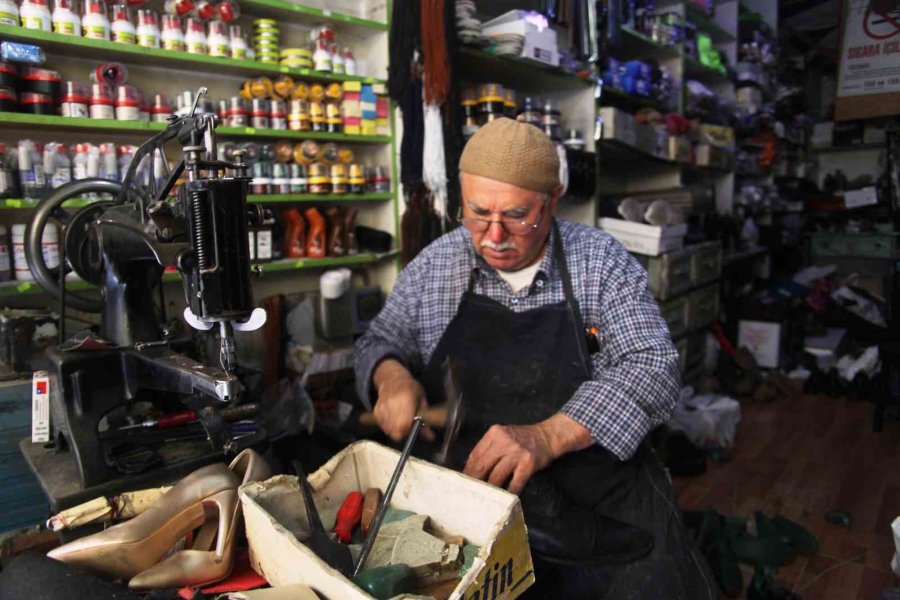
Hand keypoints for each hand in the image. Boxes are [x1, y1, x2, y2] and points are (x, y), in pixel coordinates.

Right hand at [372, 359, 435, 442]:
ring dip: (396, 430)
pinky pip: (383, 426)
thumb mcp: (422, 400)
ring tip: (401, 420)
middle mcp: (392, 402)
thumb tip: (431, 437)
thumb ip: (426, 420)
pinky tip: (394, 418)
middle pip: (395, 429)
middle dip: (403, 432)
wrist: (392, 379)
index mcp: (406, 398)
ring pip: (388, 430)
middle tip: (408, 425)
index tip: (412, 427)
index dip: (408, 429)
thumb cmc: (410, 389)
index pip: (404, 422)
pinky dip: (389, 426)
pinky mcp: (376, 411)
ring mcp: (383, 407)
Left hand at [463, 414, 593, 494]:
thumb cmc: (523, 438)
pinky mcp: (528, 464)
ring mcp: (516, 452)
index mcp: (494, 433)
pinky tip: (505, 499)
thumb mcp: (503, 436)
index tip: (463, 482)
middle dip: (474, 482)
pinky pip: (514, 483)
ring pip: (496, 476)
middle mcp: (504, 441)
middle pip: (482, 466)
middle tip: (469, 494)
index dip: (467, 471)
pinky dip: (509, 493)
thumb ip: (489, 448)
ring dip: (490, 490)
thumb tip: (471, 469)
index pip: (475, 455)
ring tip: (484, 499)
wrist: (547, 436)